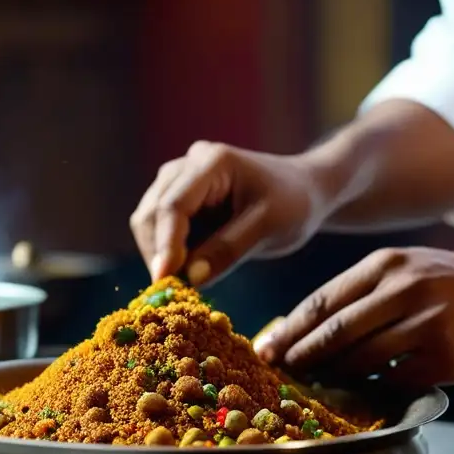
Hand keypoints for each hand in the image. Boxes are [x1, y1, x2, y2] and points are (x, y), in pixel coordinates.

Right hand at [130, 141, 331, 285]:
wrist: (305, 191)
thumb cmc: (294, 204)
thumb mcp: (268, 227)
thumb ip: (229, 250)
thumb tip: (190, 279)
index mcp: (211, 162)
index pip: (173, 205)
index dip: (165, 245)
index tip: (164, 281)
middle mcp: (187, 165)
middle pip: (151, 213)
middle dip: (158, 252)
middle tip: (175, 291)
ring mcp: (179, 180)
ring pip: (148, 221)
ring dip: (160, 254)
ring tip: (184, 282)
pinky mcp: (179, 198)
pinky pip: (159, 228)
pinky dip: (167, 252)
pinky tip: (187, 271)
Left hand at [253, 246, 453, 386]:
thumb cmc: (445, 281)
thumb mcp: (399, 267)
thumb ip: (357, 292)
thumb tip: (302, 327)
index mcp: (384, 266)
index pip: (322, 301)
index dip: (290, 330)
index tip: (266, 349)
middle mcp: (402, 291)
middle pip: (335, 332)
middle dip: (301, 357)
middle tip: (280, 374)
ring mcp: (425, 325)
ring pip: (361, 359)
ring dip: (331, 377)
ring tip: (312, 387)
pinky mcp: (444, 358)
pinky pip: (394, 380)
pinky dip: (370, 390)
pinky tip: (355, 395)